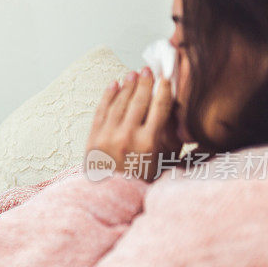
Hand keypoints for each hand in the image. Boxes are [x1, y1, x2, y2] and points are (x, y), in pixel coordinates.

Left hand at [86, 67, 181, 181]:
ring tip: (133, 74)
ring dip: (127, 86)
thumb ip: (170, 136)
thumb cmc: (144, 179)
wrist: (112, 197)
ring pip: (119, 103)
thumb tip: (174, 109)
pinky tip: (114, 85)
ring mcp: (107, 137)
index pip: (159, 107)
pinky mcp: (93, 138)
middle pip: (139, 101)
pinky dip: (108, 96)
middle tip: (148, 69)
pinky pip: (101, 111)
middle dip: (145, 82)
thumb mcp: (164, 161)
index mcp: (148, 143)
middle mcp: (127, 137)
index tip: (166, 78)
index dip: (163, 90)